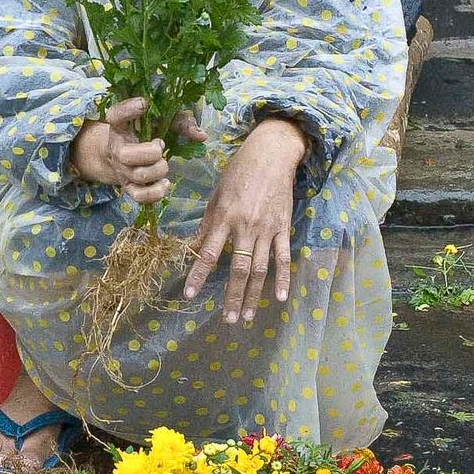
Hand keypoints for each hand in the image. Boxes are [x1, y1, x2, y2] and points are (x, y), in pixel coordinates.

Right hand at [70, 97, 197, 204]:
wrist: (128, 155)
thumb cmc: (148, 133)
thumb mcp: (162, 121)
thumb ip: (182, 123)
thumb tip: (201, 136)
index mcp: (121, 126)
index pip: (115, 115)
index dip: (128, 109)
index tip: (144, 104)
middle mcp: (117, 148)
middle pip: (125, 156)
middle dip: (150, 153)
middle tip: (160, 146)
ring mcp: (121, 170)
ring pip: (137, 176)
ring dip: (157, 170)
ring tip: (162, 162)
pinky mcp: (128, 187)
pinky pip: (140, 197)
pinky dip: (156, 192)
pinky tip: (164, 183)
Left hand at [182, 117, 307, 323]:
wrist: (271, 154)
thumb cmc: (238, 172)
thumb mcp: (216, 195)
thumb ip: (207, 224)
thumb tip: (194, 248)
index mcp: (224, 218)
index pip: (208, 253)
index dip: (198, 275)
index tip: (190, 295)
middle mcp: (245, 227)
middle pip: (237, 269)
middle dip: (231, 296)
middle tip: (227, 319)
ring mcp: (266, 229)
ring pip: (259, 269)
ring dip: (252, 295)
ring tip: (245, 315)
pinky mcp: (283, 228)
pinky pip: (283, 257)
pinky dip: (282, 279)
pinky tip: (279, 297)